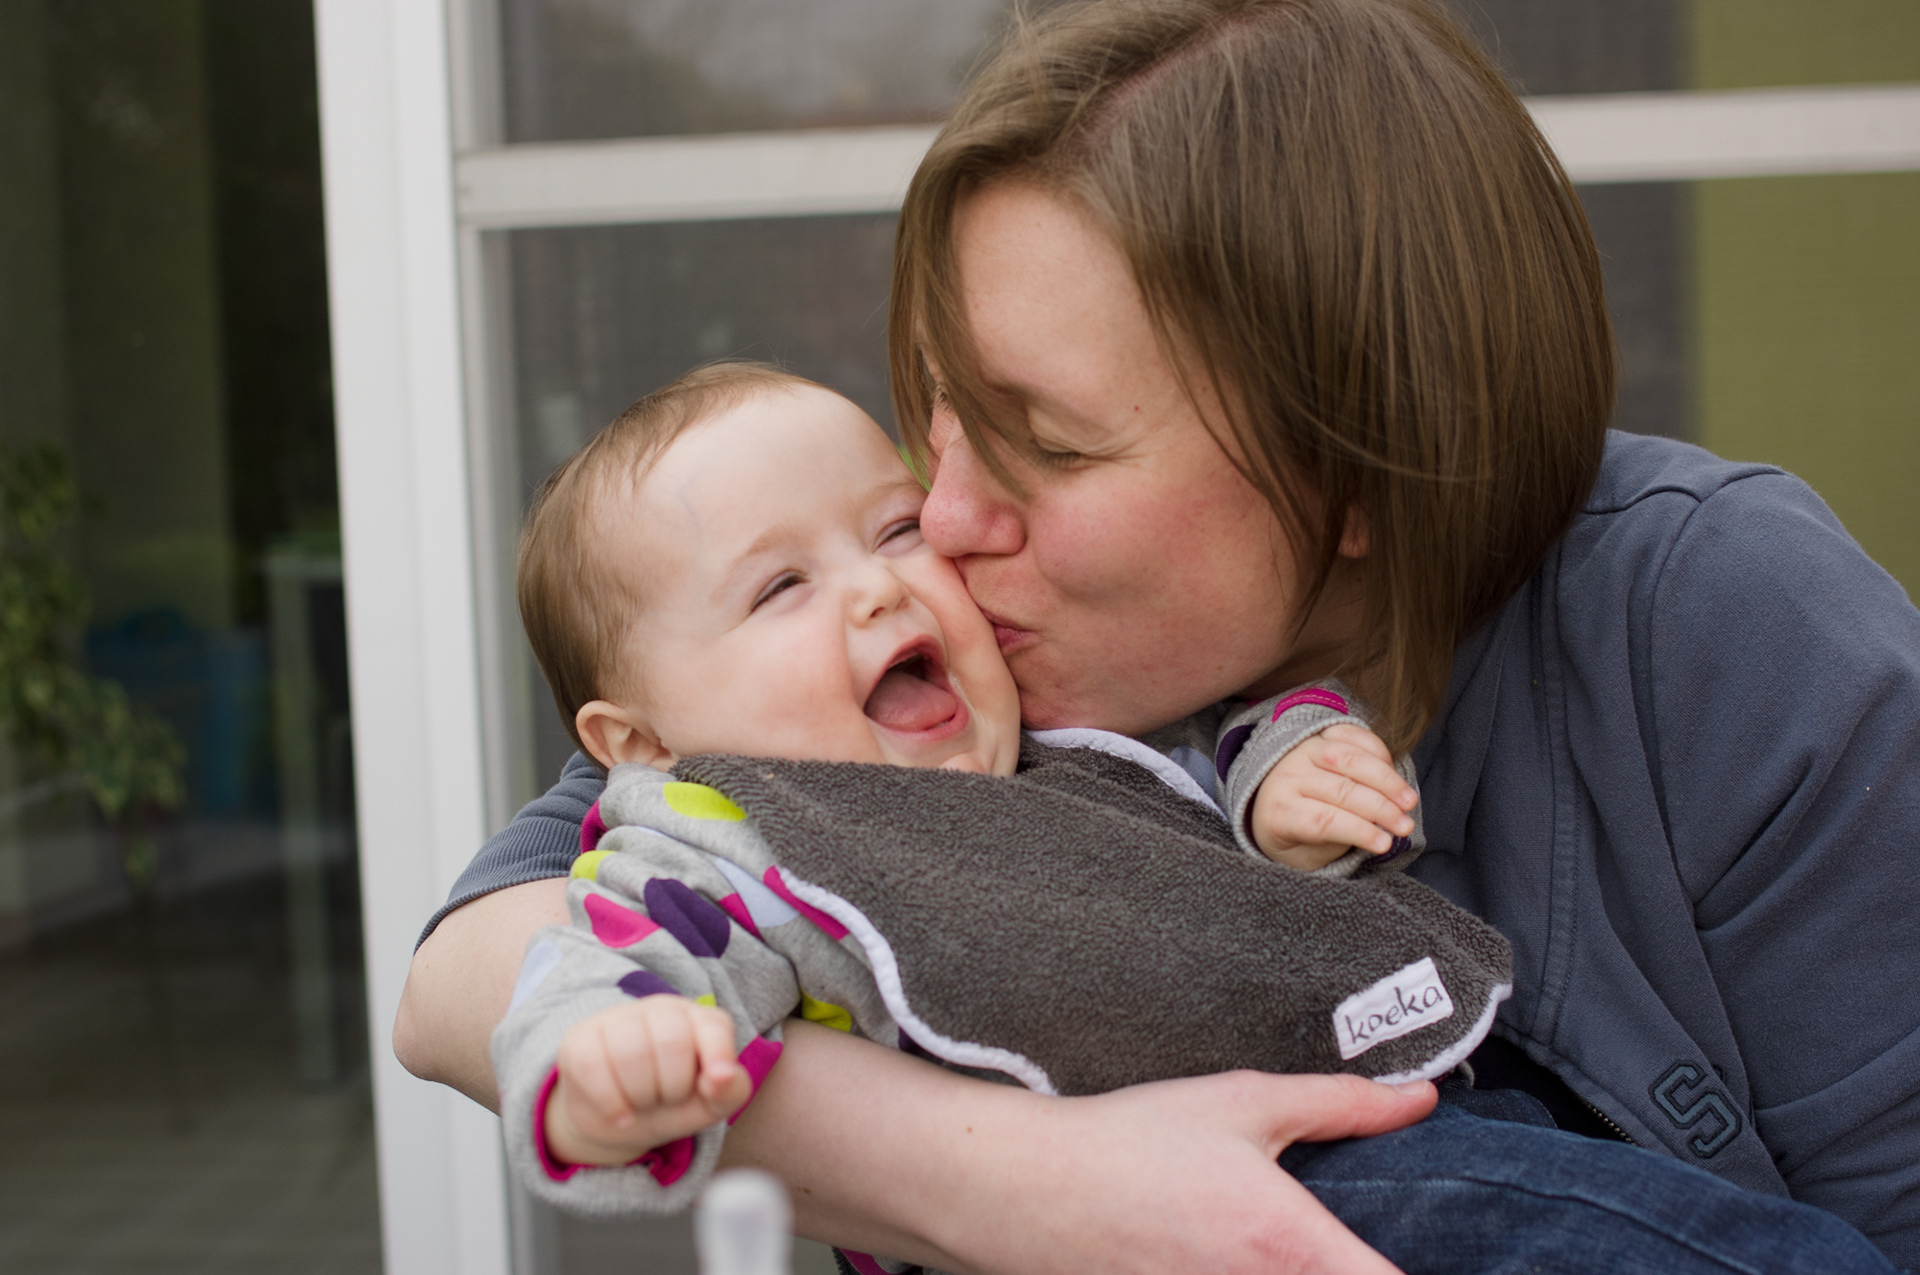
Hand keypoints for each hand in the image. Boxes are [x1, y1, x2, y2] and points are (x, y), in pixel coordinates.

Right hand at [545, 995, 753, 1166]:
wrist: (619, 1121)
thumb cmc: (672, 1104)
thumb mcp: (709, 1105)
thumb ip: (730, 1091)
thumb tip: (722, 1077)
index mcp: (698, 1019)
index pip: (713, 1025)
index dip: (718, 1053)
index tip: (715, 1082)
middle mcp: (659, 1010)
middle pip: (671, 1042)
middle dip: (672, 1087)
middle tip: (666, 1098)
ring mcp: (616, 1019)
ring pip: (630, 1053)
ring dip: (641, 1096)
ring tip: (642, 1102)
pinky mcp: (580, 1039)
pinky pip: (592, 1066)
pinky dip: (611, 1102)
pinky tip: (621, 1115)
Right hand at [720, 1023, 1431, 1274]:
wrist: (1024, 1188)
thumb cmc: (1130, 1140)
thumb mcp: (1240, 1104)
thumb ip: (1341, 1104)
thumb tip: (1419, 1096)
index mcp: (1294, 1248)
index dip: (1427, 1269)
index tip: (1461, 1254)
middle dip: (1361, 1266)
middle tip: (1359, 1238)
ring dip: (1316, 1270)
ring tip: (1302, 1243)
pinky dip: (1263, 1274)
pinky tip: (1235, 1250)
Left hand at [1250, 724, 1416, 869]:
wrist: (1272, 799)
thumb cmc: (1297, 835)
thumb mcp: (1307, 853)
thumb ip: (1339, 842)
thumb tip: (1381, 834)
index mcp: (1278, 812)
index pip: (1322, 820)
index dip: (1358, 832)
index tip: (1387, 844)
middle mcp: (1286, 776)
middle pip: (1341, 790)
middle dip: (1380, 809)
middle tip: (1405, 826)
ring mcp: (1303, 750)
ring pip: (1349, 759)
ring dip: (1386, 780)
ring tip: (1409, 801)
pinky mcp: (1318, 734)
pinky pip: (1352, 735)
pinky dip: (1378, 752)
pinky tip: (1394, 773)